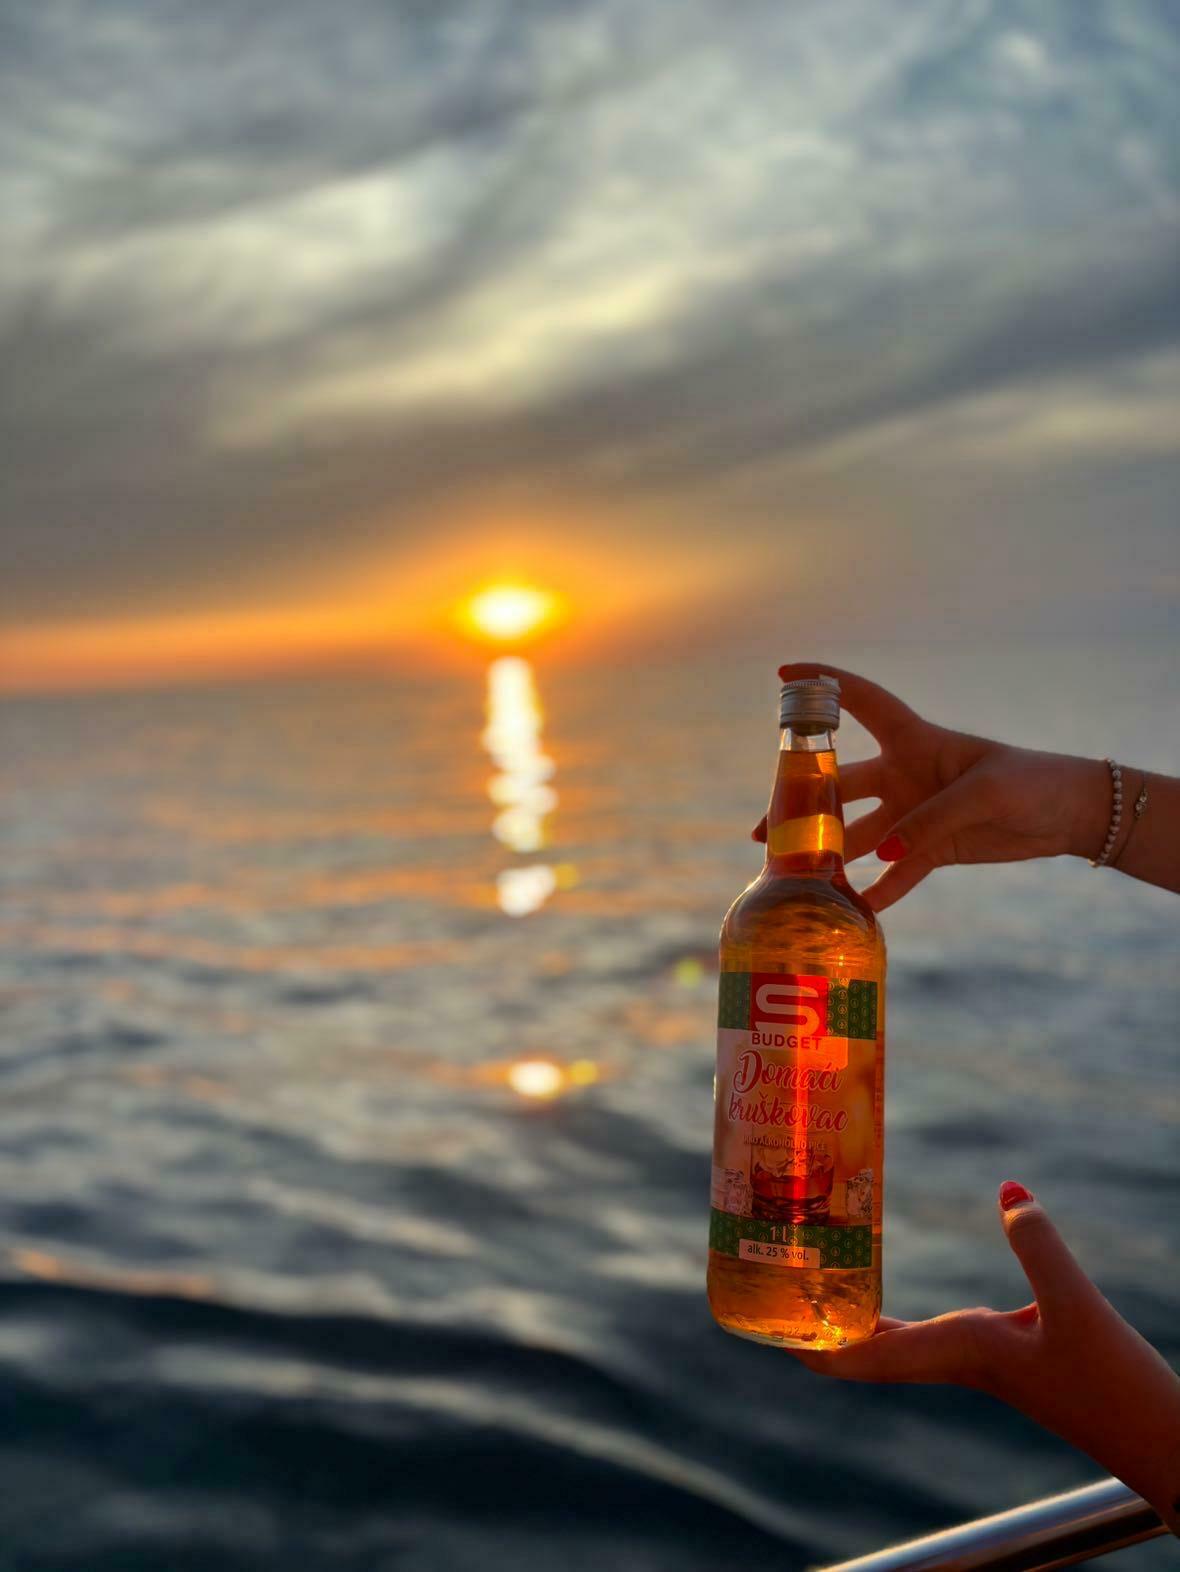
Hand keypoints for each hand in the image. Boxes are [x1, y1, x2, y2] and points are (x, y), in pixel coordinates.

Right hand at [753, 663, 1111, 910]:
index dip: (823, 685)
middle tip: (765, 831)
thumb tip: (883, 856)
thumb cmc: (1029, 782)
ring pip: (860, 834)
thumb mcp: (983, 794)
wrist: (1067, 813)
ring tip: (798, 878)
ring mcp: (914, 812)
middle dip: (802, 804)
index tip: (783, 675)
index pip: (861, 702)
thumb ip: (930, 821)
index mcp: (915, 740)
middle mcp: (904, 773)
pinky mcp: (931, 848)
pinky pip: (895, 873)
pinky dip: (877, 891)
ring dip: (832, 854)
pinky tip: (853, 909)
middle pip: (841, 784)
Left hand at [790, 1183, 1179, 1533]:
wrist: (1158, 1443)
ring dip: (846, 1312)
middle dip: (815, 1320)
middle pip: (862, 1345)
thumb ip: (1042, 1245)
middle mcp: (956, 1358)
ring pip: (888, 1339)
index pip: (863, 1355)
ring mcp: (975, 1359)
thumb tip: (1007, 1189)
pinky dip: (885, 1312)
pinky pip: (920, 1333)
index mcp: (960, 1353)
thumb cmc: (1117, 1388)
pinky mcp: (999, 1355)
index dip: (811, 1342)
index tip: (764, 1324)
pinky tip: (872, 1290)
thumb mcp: (1078, 1307)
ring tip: (807, 1270)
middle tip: (771, 1278)